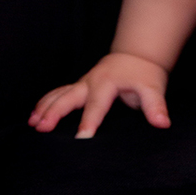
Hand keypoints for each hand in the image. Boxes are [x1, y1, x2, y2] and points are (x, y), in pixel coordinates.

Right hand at [28, 51, 170, 138]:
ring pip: (59, 94)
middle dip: (54, 112)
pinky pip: (58, 93)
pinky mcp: (79, 86)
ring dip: (45, 107)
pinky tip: (34, 115)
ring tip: (32, 123)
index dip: (89, 122)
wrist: (137, 55)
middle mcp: (90, 82)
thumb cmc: (144, 74)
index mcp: (107, 83)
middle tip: (42, 128)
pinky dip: (45, 102)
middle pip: (68, 97)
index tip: (81, 139)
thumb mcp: (153, 88)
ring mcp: (82, 83)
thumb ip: (155, 106)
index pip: (97, 106)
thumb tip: (163, 123)